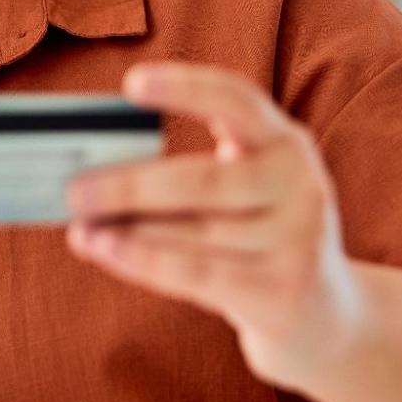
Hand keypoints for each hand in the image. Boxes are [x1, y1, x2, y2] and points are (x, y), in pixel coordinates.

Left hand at [64, 61, 364, 392]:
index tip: (132, 83)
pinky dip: (141, 260)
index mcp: (287, 143)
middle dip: (131, 184)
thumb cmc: (260, 239)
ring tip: (80, 226)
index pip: (238, 100)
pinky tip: (103, 250)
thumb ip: (196, 174)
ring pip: (193, 232)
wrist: (327, 318)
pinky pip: (196, 273)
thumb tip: (99, 169)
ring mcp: (298, 241)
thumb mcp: (248, 191)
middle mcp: (301, 185)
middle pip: (203, 179)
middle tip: (74, 188)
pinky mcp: (282, 292)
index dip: (186, 88)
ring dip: (126, 230)